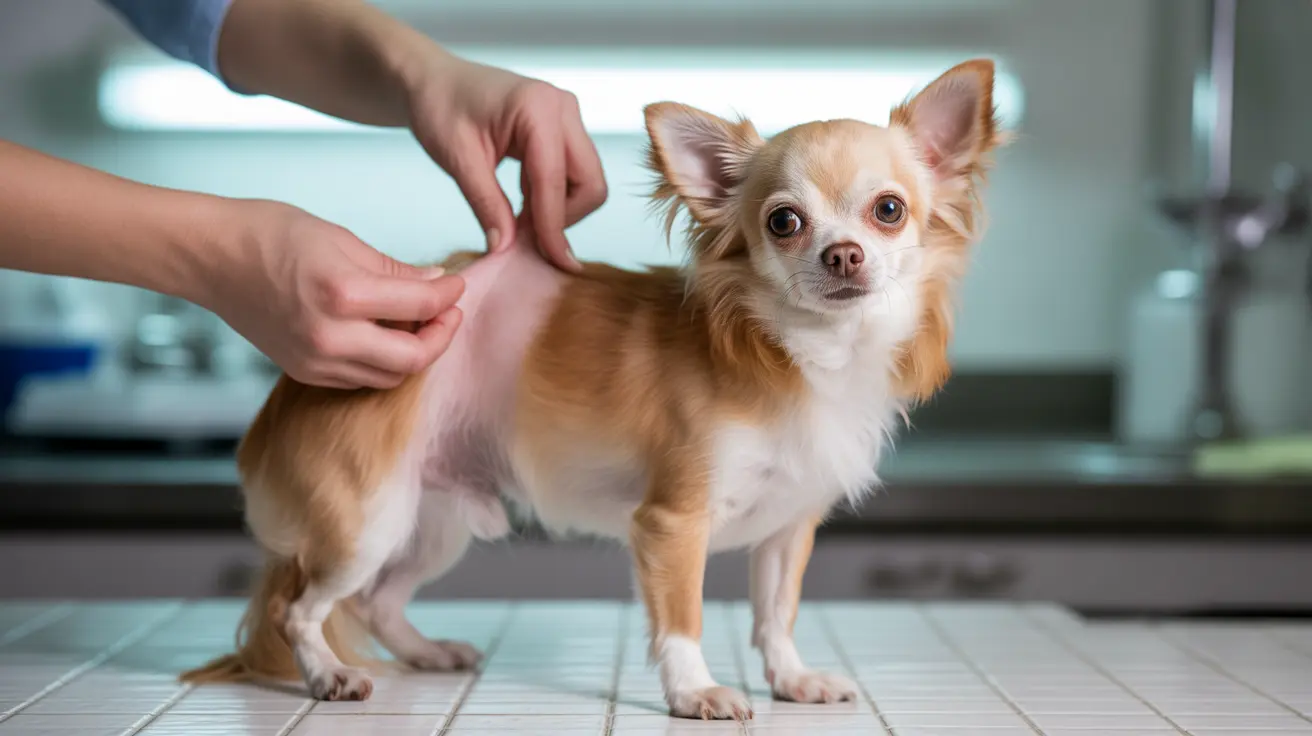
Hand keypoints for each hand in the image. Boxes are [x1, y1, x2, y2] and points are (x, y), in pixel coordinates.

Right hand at [202, 200, 464, 388]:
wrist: (211, 257)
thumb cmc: (269, 234)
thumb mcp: (341, 239)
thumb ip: (394, 270)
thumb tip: (435, 284)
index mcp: (343, 294)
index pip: (420, 306)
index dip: (449, 296)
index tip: (458, 286)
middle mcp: (330, 337)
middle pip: (412, 359)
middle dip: (441, 337)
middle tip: (449, 313)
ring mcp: (315, 361)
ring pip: (389, 376)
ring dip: (414, 354)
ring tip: (420, 324)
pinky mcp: (303, 372)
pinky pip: (360, 379)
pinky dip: (382, 362)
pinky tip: (385, 335)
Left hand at [403, 53, 607, 270]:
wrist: (434, 82)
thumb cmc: (439, 107)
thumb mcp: (457, 159)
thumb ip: (486, 204)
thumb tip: (506, 247)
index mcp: (537, 108)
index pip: (556, 181)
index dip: (554, 227)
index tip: (554, 263)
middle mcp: (562, 108)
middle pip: (590, 183)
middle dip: (565, 218)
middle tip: (527, 240)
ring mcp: (567, 117)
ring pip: (586, 181)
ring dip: (559, 209)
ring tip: (519, 222)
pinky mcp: (563, 129)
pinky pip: (572, 174)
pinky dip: (552, 197)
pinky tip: (523, 207)